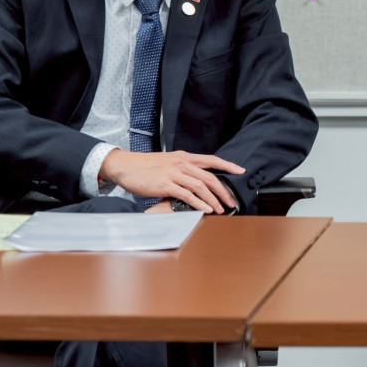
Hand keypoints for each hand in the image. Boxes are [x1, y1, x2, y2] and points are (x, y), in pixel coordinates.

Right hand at [99, 150, 244, 213]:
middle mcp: (182, 163)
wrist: (125, 165)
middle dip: (224, 190)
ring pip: (201, 186)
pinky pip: (187, 195)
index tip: (241, 171)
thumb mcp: (168, 162)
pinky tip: (206, 209)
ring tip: (221, 209)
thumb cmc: (146, 166)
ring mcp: (174, 173)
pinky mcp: (165, 184)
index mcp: (184, 156)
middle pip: (209, 176)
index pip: (211, 159)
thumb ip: (183, 168)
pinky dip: (199, 203)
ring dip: (213, 199)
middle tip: (232, 201)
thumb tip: (196, 178)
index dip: (228, 165)